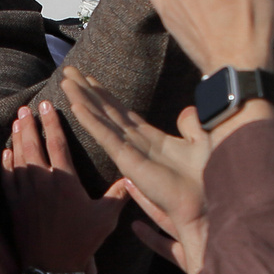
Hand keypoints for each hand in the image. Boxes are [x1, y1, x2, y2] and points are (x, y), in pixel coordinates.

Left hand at [2, 100, 127, 273]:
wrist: (52, 267)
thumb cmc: (81, 242)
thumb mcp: (106, 218)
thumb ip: (118, 196)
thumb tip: (131, 180)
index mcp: (64, 179)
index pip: (56, 142)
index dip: (52, 122)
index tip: (47, 105)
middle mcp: (42, 181)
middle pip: (32, 144)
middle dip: (28, 123)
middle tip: (24, 108)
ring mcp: (25, 193)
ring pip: (18, 158)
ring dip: (16, 138)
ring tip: (16, 122)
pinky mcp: (15, 206)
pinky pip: (7, 178)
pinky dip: (5, 163)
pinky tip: (5, 153)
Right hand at [62, 66, 209, 268]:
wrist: (208, 202)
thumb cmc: (207, 178)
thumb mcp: (202, 142)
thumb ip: (191, 126)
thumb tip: (188, 113)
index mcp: (151, 140)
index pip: (122, 113)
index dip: (105, 95)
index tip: (90, 79)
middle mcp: (135, 145)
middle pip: (105, 112)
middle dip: (87, 92)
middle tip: (68, 71)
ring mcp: (129, 153)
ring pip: (100, 121)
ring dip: (82, 100)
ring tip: (65, 81)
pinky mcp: (128, 162)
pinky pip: (105, 137)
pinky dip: (91, 121)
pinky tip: (77, 105)